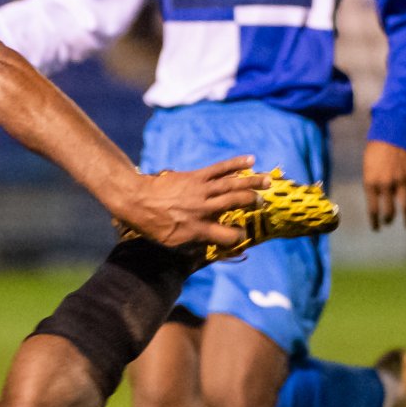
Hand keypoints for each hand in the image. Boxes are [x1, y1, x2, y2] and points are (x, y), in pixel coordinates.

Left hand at [117, 155, 265, 249]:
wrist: (137, 199)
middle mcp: (204, 209)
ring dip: (252, 182)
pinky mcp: (197, 176)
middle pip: (236, 203)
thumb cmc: (152, 225)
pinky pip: (220, 168)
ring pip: (232, 184)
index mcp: (199, 229)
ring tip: (268, 181)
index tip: (241, 235)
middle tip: (263, 202)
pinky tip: (250, 160)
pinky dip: (235, 163)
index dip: (238, 237)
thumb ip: (192, 243)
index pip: (228, 236)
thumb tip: (207, 246)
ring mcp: (201, 190)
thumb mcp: (171, 242)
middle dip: (252, 202)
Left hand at [362, 140, 405, 229]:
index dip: (374, 222)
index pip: (373, 210)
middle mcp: (386, 185)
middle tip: (388, 223)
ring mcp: (401, 181)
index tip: (376, 228)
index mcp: (371, 183)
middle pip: (390, 211)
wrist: (391, 133)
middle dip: (389, 220)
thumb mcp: (367, 170)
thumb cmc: (375, 152)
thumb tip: (377, 203)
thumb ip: (372, 186)